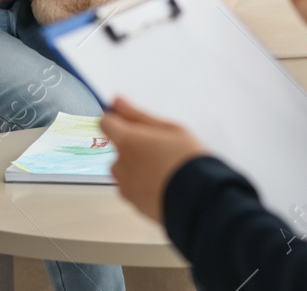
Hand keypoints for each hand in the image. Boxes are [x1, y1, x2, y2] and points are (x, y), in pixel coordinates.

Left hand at [100, 95, 211, 223]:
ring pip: (126, 170)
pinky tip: (164, 185)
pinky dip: (143, 185)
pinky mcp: (134, 205)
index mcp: (127, 142)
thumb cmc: (188, 161)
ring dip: (138, 167)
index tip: (133, 123)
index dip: (118, 120)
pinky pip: (133, 188)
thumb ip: (139, 115)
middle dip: (134, 146)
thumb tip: (116, 101)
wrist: (200, 201)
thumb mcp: (171, 129)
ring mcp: (125, 187)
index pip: (106, 123)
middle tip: (162, 149)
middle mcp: (120, 164)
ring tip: (166, 170)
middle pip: (119, 148)